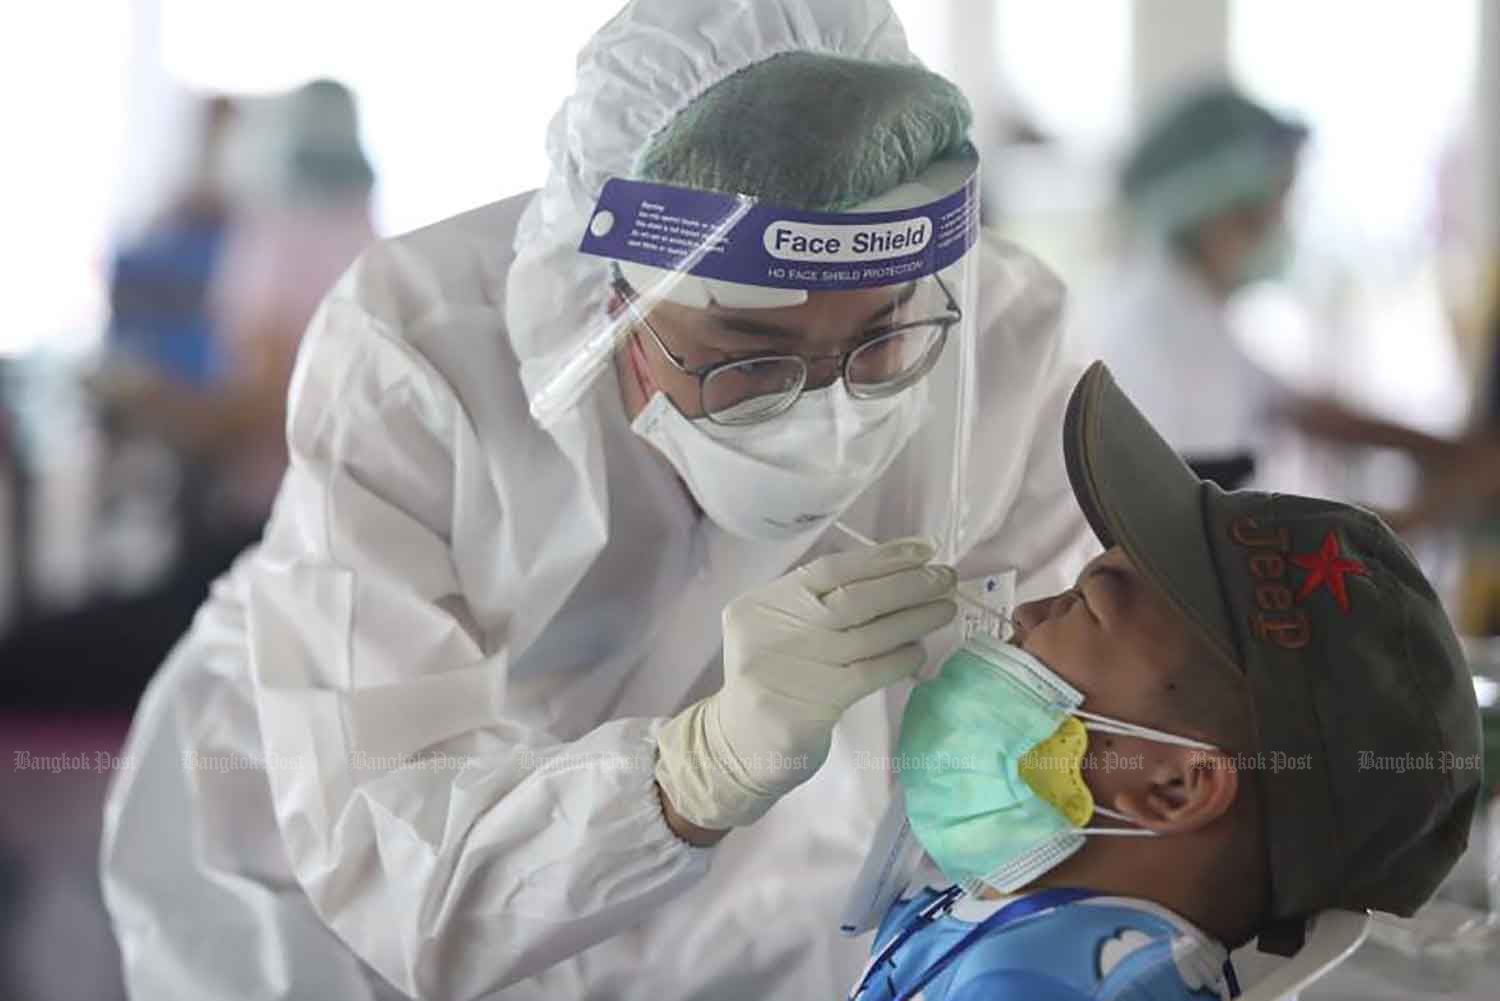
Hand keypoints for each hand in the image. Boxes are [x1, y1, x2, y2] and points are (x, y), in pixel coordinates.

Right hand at [654, 538, 956, 831]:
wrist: (739, 746)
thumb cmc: (771, 679)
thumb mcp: (776, 630)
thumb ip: (816, 604)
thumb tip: (893, 573)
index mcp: (760, 604)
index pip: (829, 569)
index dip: (882, 558)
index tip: (923, 550)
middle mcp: (771, 631)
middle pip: (853, 599)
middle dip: (907, 585)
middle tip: (945, 578)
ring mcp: (791, 668)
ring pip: (867, 635)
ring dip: (914, 619)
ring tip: (945, 608)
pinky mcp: (813, 704)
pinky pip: (870, 673)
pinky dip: (900, 659)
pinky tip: (919, 651)